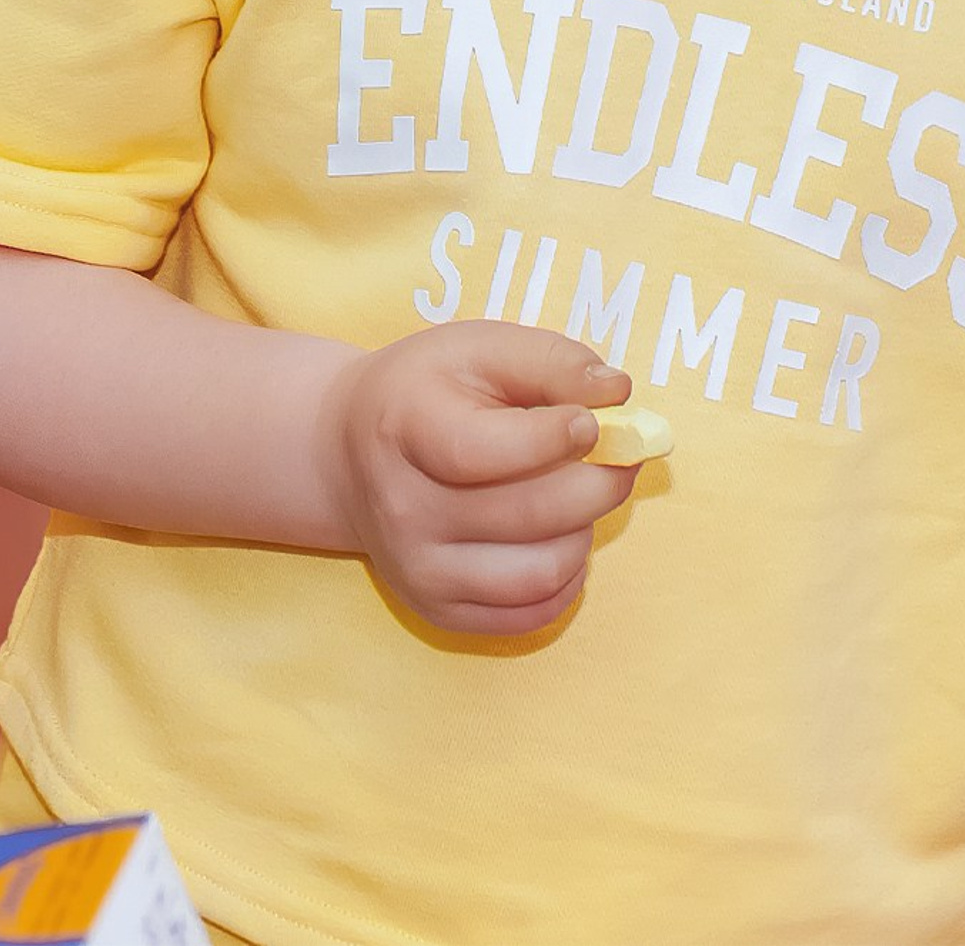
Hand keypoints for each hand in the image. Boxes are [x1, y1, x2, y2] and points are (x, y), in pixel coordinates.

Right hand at [319, 322, 639, 637]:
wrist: (346, 454)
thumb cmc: (424, 392)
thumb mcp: (474, 349)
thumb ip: (550, 361)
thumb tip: (617, 392)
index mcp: (400, 427)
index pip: (482, 451)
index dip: (554, 438)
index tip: (591, 421)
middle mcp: (400, 508)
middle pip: (530, 514)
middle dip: (599, 483)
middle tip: (618, 456)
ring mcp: (417, 568)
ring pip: (542, 571)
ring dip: (584, 531)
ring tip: (577, 496)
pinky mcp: (438, 610)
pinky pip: (534, 614)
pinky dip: (568, 577)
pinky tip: (556, 535)